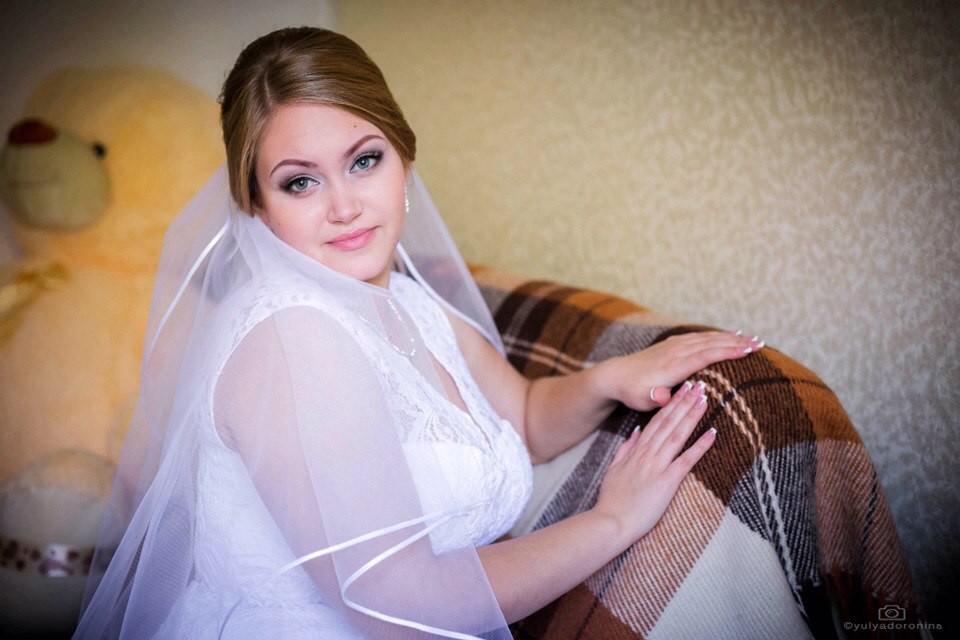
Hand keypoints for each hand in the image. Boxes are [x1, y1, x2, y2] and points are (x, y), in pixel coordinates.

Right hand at [591, 381, 714, 543]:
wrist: (610, 522)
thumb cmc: (612, 500)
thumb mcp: (614, 469)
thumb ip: (625, 448)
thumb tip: (635, 431)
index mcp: (636, 451)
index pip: (656, 421)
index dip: (670, 403)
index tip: (681, 388)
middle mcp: (647, 454)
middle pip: (668, 422)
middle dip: (684, 401)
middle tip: (699, 384)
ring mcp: (657, 466)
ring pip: (677, 435)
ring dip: (692, 415)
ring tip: (705, 398)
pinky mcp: (667, 481)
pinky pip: (687, 460)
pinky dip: (700, 445)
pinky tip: (713, 433)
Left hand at [602, 329, 763, 410]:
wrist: (617, 375)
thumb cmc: (632, 392)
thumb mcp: (641, 399)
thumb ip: (655, 398)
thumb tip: (663, 396)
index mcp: (673, 365)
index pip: (705, 356)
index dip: (727, 352)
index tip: (748, 351)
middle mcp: (676, 351)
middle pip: (711, 344)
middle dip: (736, 343)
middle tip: (760, 344)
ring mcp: (674, 345)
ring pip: (707, 338)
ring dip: (729, 337)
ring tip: (752, 338)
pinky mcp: (672, 344)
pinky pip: (699, 337)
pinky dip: (716, 336)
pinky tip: (728, 336)